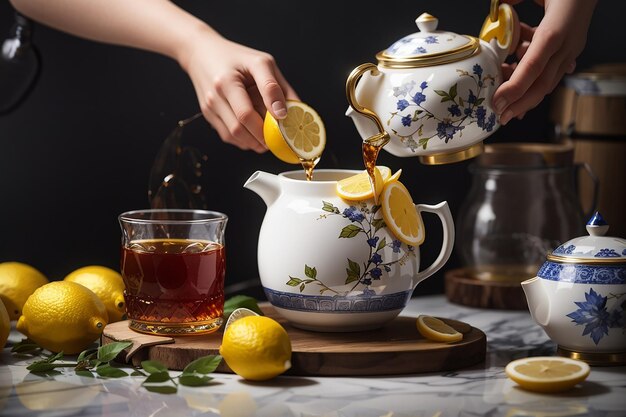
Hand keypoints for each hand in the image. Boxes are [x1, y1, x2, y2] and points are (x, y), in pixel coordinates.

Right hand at [179, 28, 298, 151]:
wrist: (201, 53)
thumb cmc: (236, 57)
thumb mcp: (261, 62)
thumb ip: (277, 86)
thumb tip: (293, 111)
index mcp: (228, 80)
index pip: (246, 112)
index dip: (267, 122)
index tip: (283, 123)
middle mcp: (216, 95)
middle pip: (240, 127)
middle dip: (262, 137)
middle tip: (279, 137)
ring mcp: (210, 107)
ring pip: (233, 135)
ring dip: (253, 142)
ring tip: (268, 137)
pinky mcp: (208, 115)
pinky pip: (227, 136)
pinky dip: (243, 140)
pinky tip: (254, 134)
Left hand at [493, 0, 597, 124]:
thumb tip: (497, 8)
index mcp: (555, 31)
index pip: (533, 65)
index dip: (515, 87)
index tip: (499, 102)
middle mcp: (565, 45)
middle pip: (542, 83)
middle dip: (520, 104)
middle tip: (500, 117)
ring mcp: (569, 50)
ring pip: (546, 80)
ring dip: (524, 92)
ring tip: (503, 97)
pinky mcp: (569, 50)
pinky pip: (549, 70)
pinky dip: (531, 77)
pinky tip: (513, 72)